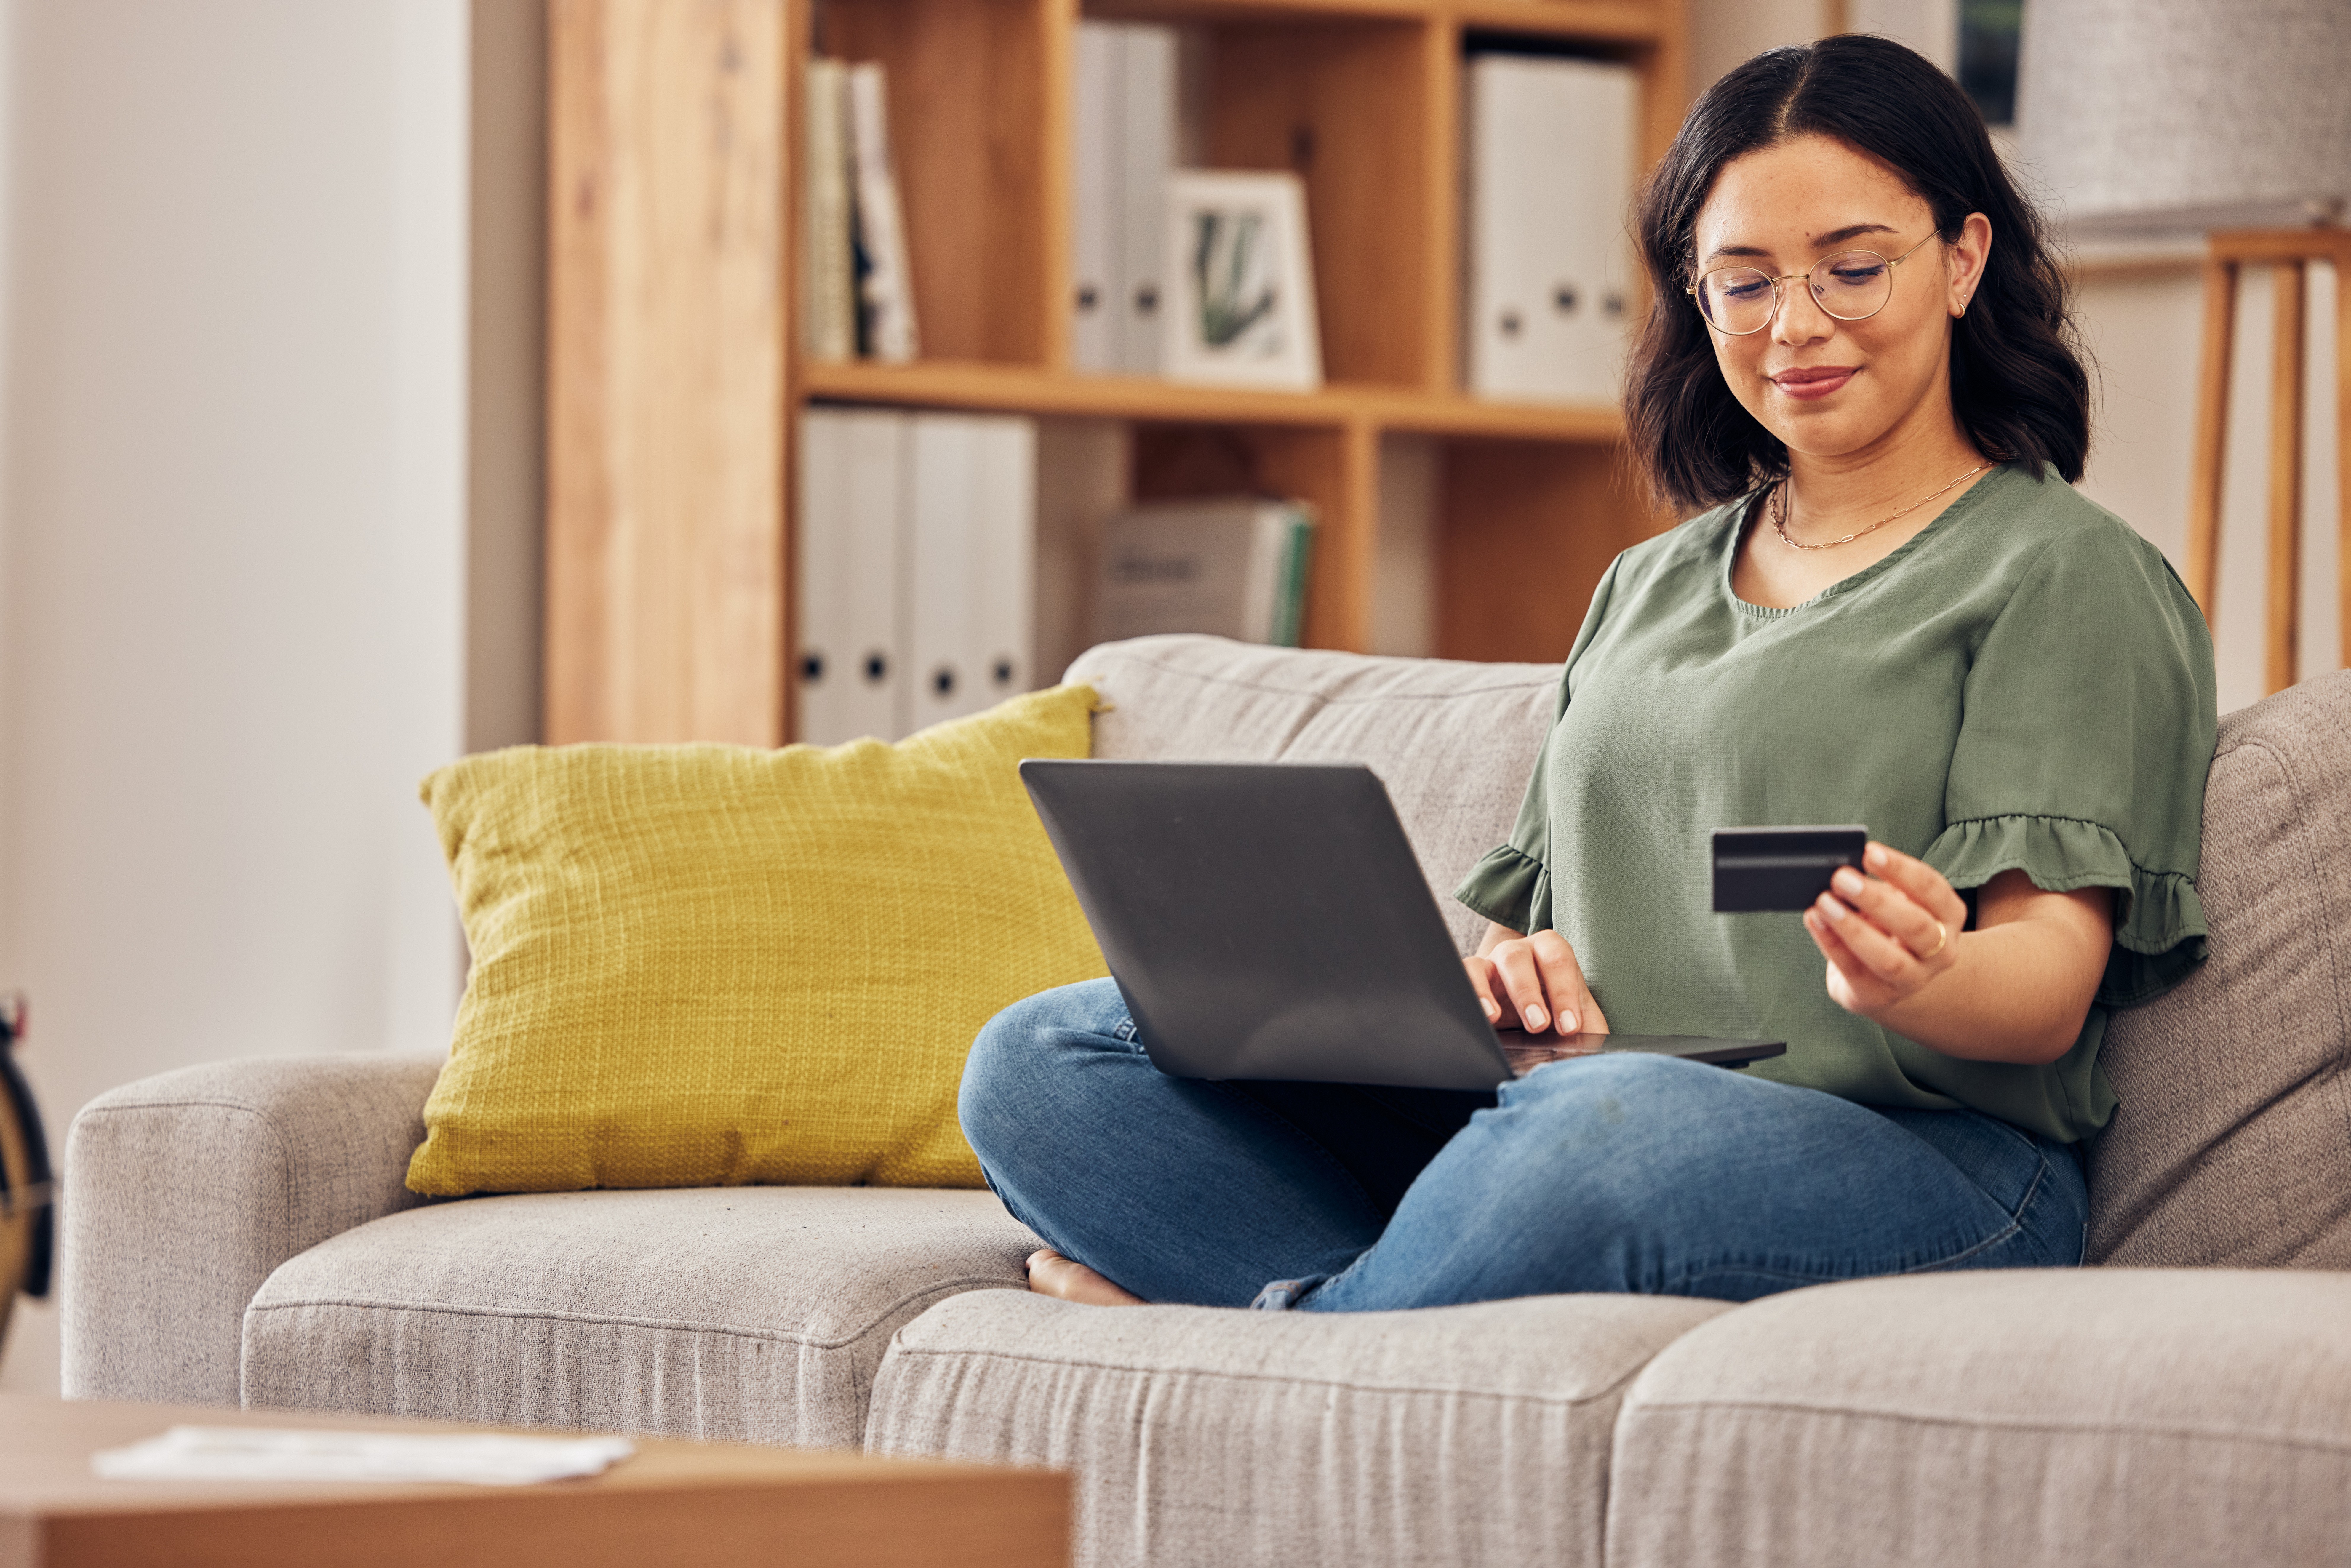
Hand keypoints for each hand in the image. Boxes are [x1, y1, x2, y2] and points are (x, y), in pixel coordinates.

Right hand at [1464, 928, 1610, 1035]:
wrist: (1528, 1016)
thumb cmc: (1556, 1011)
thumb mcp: (1577, 1019)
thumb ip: (1590, 1030)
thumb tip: (1597, 1053)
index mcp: (1551, 952)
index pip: (1558, 961)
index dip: (1564, 993)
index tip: (1569, 1027)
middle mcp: (1519, 951)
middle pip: (1520, 958)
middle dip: (1529, 992)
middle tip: (1539, 1025)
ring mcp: (1491, 962)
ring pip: (1486, 964)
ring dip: (1489, 994)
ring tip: (1498, 1019)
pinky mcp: (1472, 978)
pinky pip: (1465, 975)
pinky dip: (1472, 991)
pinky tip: (1483, 1016)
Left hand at [1803, 842, 1968, 1020]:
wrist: (1898, 982)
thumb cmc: (1892, 927)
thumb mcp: (1896, 902)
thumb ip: (1878, 887)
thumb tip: (1843, 870)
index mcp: (1949, 916)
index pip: (1932, 889)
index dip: (1901, 869)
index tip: (1869, 851)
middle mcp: (1940, 951)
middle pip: (1915, 926)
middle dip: (1876, 900)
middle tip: (1840, 877)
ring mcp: (1913, 980)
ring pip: (1889, 959)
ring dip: (1852, 929)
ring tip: (1823, 902)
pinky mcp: (1879, 998)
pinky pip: (1854, 972)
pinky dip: (1831, 944)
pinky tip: (1814, 920)